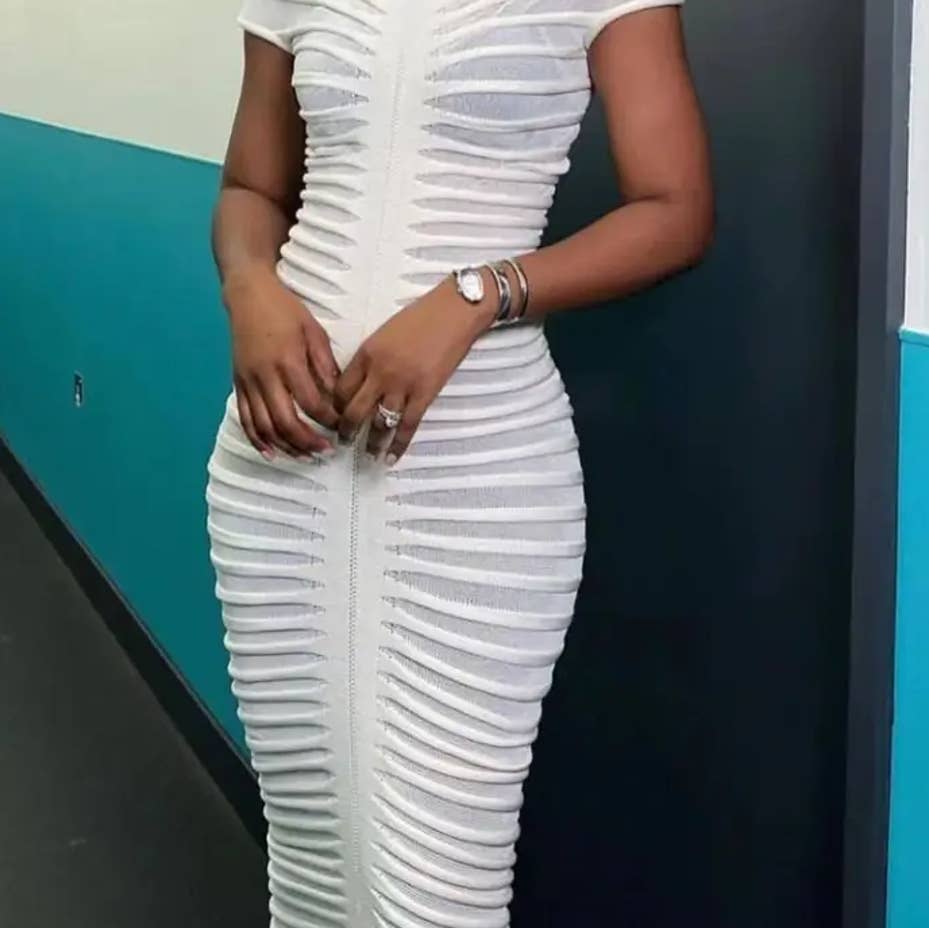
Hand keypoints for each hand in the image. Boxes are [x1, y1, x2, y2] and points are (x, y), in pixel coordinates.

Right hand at [223, 266, 340, 458]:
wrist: (247, 294)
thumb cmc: (285, 310)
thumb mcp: (314, 331)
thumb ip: (325, 365)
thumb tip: (338, 396)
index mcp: (288, 361)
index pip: (311, 402)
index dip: (328, 419)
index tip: (341, 425)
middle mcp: (265, 376)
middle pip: (286, 421)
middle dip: (307, 441)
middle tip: (326, 451)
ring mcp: (248, 382)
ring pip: (264, 426)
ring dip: (285, 446)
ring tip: (304, 456)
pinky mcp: (238, 383)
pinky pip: (245, 418)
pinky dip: (257, 439)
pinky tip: (271, 452)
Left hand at [333, 273, 498, 463]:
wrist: (454, 313)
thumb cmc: (421, 317)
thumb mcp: (385, 333)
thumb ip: (371, 358)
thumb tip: (363, 382)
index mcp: (366, 354)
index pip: (341, 389)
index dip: (336, 407)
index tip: (336, 416)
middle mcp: (379, 372)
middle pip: (353, 410)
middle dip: (345, 430)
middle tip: (342, 441)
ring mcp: (402, 385)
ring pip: (378, 423)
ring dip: (370, 443)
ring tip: (367, 455)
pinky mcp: (424, 394)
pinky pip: (407, 427)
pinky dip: (398, 446)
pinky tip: (391, 458)